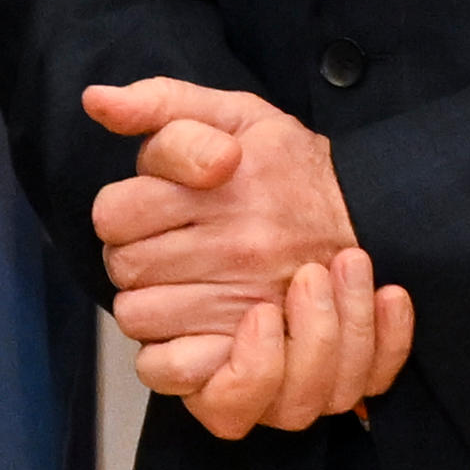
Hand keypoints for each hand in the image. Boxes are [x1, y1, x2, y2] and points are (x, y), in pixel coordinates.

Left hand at [82, 78, 414, 432]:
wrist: (372, 220)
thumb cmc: (291, 167)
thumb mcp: (235, 113)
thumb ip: (161, 102)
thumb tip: (96, 100)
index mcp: (223, 186)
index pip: (113, 213)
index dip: (123, 211)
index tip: (153, 209)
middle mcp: (237, 245)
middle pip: (122, 267)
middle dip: (134, 256)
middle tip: (169, 248)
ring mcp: (247, 301)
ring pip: (139, 317)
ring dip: (149, 305)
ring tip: (182, 286)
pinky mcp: (254, 351)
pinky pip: (173, 369)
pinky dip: (167, 357)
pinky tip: (185, 331)